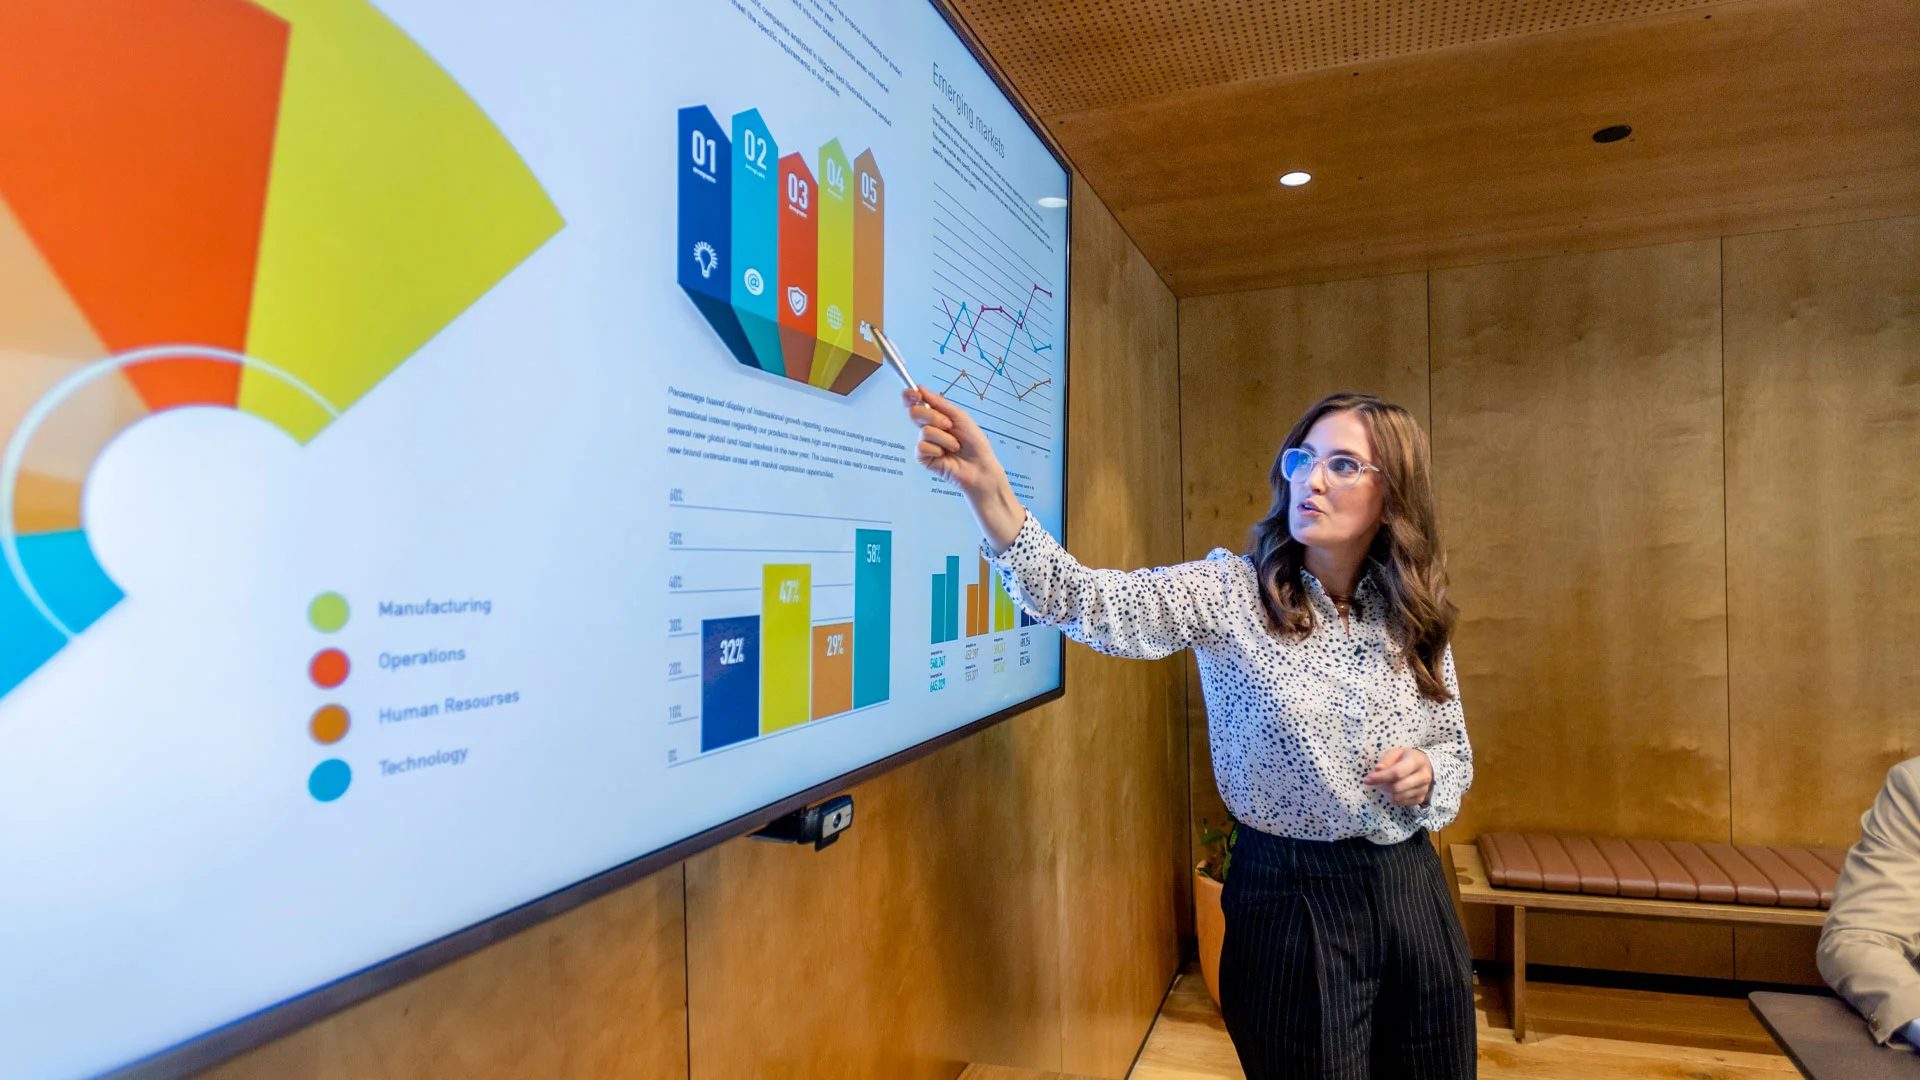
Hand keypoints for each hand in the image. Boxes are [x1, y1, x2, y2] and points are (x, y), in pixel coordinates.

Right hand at [905, 388, 1024, 551]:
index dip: (910, 396)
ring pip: (924, 431)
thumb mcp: (959, 417)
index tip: (914, 394)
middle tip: (949, 425)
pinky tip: (946, 456)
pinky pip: (923, 447)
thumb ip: (938, 402)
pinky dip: (938, 449)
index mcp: (935, 416)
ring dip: (944, 437)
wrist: (981, 466)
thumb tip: (920, 388)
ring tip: (955, 446)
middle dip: (933, 417)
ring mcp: (925, 443)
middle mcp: (928, 428)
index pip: (915, 403)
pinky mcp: (924, 458)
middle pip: (915, 413)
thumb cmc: (974, 443)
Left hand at [1363, 747, 1431, 806]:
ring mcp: (1423, 789)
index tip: (1367, 780)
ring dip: (1386, 792)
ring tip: (1384, 784)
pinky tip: (1391, 790)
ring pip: (1398, 797)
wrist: (1426, 766)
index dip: (1380, 778)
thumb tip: (1378, 770)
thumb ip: (1386, 759)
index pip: (1397, 773)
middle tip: (1377, 781)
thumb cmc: (1407, 758)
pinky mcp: (1421, 798)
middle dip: (1382, 786)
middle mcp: (1423, 777)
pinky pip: (1401, 803)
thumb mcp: (1397, 752)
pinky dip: (1392, 798)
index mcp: (1416, 762)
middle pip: (1396, 788)